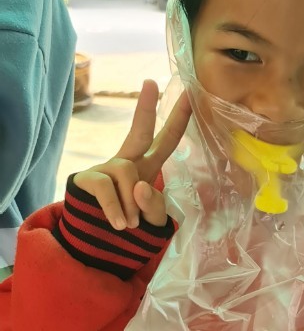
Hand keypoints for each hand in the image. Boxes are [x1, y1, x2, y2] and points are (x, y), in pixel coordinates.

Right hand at [73, 80, 191, 229]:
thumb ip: (153, 208)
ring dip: (131, 203)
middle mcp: (127, 163)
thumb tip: (140, 187)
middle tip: (150, 84)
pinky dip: (115, 208)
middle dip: (146, 109)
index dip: (179, 120)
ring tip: (128, 224)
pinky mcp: (86, 179)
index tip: (189, 94)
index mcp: (147, 168)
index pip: (166, 141)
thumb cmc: (129, 229)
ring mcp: (105, 169)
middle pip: (140, 132)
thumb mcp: (151, 222)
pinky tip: (119, 224)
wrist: (96, 246)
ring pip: (127, 173)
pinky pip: (106, 187)